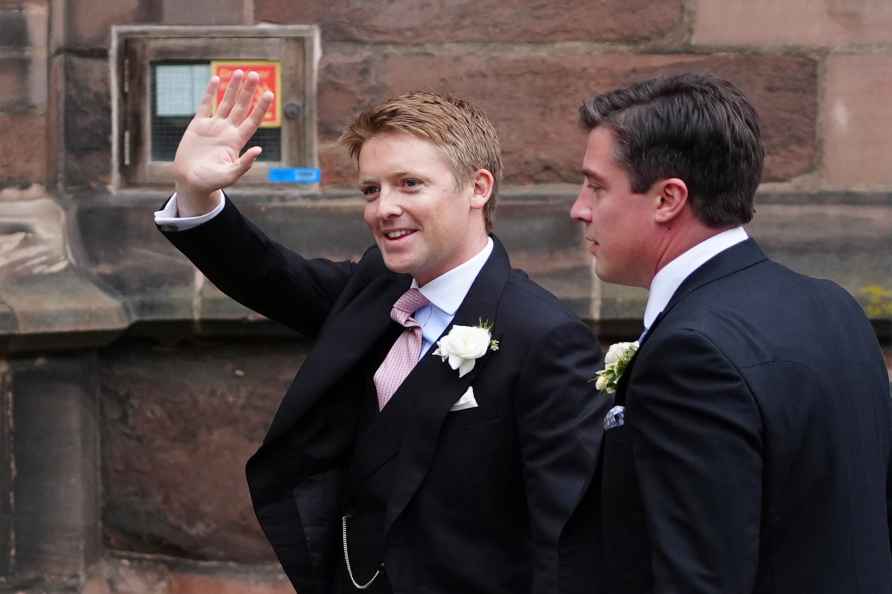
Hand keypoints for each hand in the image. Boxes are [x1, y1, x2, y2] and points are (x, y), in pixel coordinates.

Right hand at [173, 70, 272, 215]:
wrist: (189, 181)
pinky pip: (205, 105)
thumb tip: (258, 149)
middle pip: (241, 107)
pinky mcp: (198, 125)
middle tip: (256, 75)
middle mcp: (227, 131)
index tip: (269, 94)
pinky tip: (216, 79)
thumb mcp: (230, 175)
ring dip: (233, 88)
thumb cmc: (211, 182)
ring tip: (240, 72)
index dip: (261, 107)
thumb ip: (244, 164)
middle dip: (248, 91)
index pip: (252, 120)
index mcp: (237, 141)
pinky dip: (210, 92)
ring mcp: (213, 127)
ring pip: (225, 102)